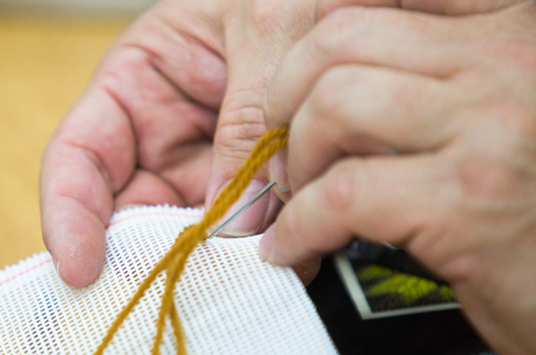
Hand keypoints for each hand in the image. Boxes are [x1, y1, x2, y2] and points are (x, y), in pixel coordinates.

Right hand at [41, 0, 318, 287]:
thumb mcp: (263, 32)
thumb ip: (246, 119)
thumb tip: (235, 221)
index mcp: (139, 81)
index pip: (81, 156)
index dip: (70, 215)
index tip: (82, 267)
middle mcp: (168, 131)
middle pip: (136, 211)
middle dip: (152, 255)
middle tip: (184, 286)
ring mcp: (213, 162)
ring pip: (196, 229)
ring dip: (216, 260)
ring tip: (247, 276)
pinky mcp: (258, 181)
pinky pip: (250, 227)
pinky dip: (261, 250)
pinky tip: (284, 257)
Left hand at [260, 0, 535, 352]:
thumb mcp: (509, 112)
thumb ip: (441, 77)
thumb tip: (335, 77)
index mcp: (511, 33)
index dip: (318, 38)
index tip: (296, 88)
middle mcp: (506, 66)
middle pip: (339, 40)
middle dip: (287, 98)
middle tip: (283, 145)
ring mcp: (491, 131)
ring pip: (333, 107)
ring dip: (296, 160)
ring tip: (300, 195)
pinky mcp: (468, 204)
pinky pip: (344, 195)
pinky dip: (302, 224)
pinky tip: (297, 244)